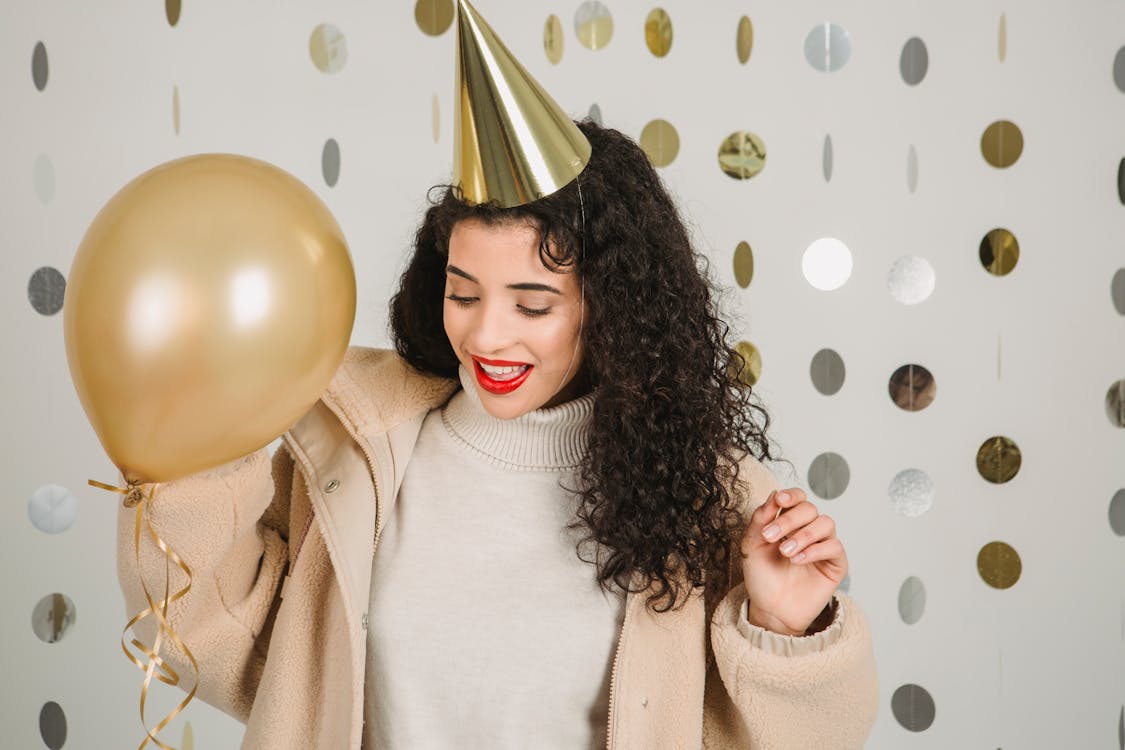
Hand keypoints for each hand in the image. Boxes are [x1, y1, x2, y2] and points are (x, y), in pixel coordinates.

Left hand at [739, 487, 847, 635]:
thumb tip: (773, 495)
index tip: (779, 500)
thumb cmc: (762, 577)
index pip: (798, 498)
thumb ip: (760, 519)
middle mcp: (809, 530)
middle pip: (810, 508)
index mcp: (789, 522)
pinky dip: (815, 550)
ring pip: (825, 523)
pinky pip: (834, 547)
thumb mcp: (752, 545)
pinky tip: (797, 560)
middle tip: (770, 536)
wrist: (770, 610)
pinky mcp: (835, 564)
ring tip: (785, 552)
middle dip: (789, 519)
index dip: (791, 495)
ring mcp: (823, 546)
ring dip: (804, 534)